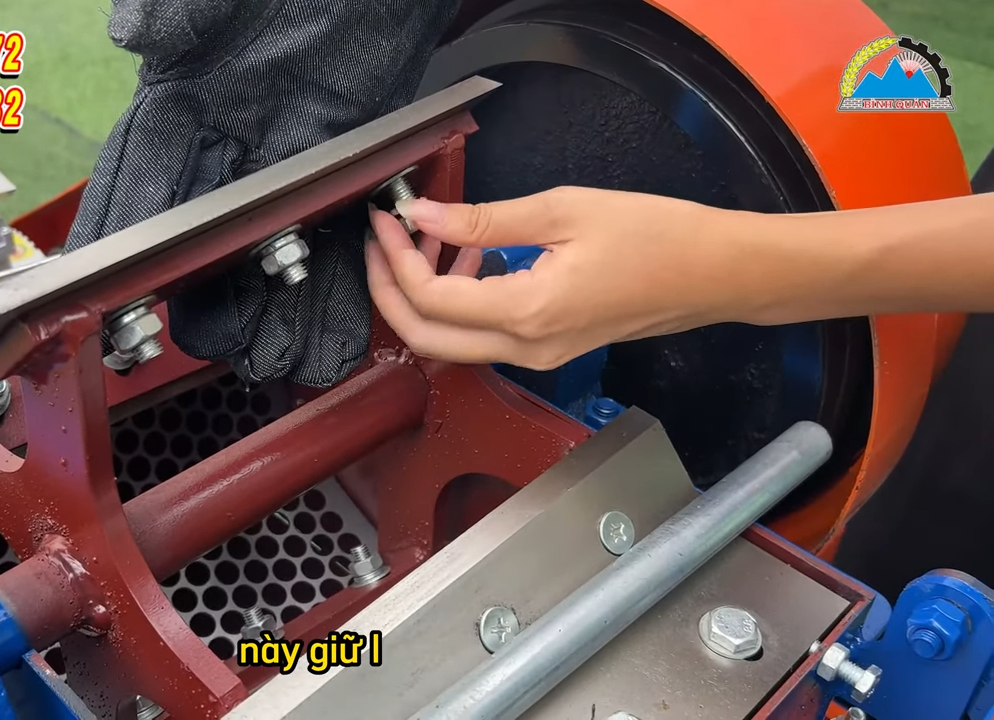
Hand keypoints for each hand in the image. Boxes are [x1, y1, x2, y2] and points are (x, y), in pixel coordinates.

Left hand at [365, 186, 757, 369]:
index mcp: (527, 313)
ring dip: (425, 298)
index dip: (395, 259)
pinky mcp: (550, 351)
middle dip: (389, 291)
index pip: (430, 300)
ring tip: (427, 240)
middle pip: (426, 339)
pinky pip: (485, 337)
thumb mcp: (563, 211)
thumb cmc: (657, 235)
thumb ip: (485, 220)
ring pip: (452, 342)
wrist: (717, 274)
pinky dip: (462, 303)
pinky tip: (471, 259)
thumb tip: (425, 217)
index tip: (387, 218)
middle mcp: (526, 348)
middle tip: (382, 240)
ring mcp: (539, 357)